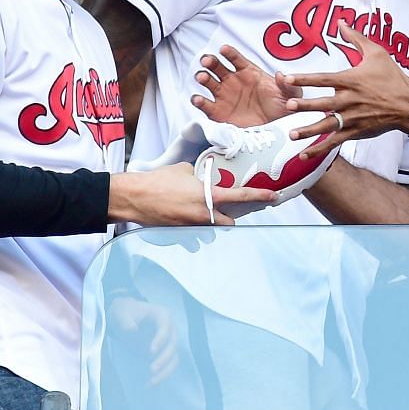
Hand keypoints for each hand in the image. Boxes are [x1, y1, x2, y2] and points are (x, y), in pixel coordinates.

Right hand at [109, 161, 275, 225]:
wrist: (135, 197)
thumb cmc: (157, 180)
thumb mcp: (183, 170)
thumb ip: (197, 175)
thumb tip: (200, 176)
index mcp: (208, 195)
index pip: (242, 197)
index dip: (260, 196)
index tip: (274, 196)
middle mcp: (203, 214)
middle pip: (229, 224)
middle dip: (228, 219)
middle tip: (222, 211)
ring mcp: (191, 227)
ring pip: (210, 233)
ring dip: (208, 227)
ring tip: (197, 216)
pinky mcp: (179, 235)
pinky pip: (192, 239)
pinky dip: (191, 235)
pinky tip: (182, 223)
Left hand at [114, 297, 181, 385]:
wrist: (125, 318)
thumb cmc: (124, 313)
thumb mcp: (121, 314)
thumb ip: (126, 322)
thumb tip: (133, 331)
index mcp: (162, 315)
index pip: (166, 327)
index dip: (161, 339)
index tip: (151, 351)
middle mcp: (170, 329)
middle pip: (173, 345)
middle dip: (164, 359)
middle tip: (152, 369)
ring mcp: (168, 342)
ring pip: (174, 357)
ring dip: (165, 370)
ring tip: (152, 381)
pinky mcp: (164, 353)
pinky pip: (168, 365)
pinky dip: (161, 375)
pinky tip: (150, 384)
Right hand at [191, 43, 297, 126]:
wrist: (276, 128)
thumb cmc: (282, 106)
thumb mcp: (290, 94)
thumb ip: (287, 84)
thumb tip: (282, 75)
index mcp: (248, 71)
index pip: (235, 58)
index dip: (229, 53)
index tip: (223, 49)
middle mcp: (232, 80)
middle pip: (216, 66)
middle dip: (210, 61)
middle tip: (208, 61)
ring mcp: (223, 96)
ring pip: (208, 82)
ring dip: (202, 77)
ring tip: (202, 77)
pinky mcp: (218, 112)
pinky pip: (205, 105)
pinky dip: (199, 101)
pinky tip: (199, 99)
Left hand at [278, 23, 408, 147]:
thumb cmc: (393, 78)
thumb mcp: (376, 53)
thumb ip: (356, 38)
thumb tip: (341, 23)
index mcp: (350, 80)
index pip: (323, 79)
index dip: (304, 79)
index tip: (287, 79)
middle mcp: (349, 100)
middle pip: (323, 103)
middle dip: (305, 105)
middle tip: (289, 106)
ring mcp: (352, 118)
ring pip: (327, 125)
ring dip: (308, 131)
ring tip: (291, 134)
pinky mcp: (355, 131)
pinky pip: (335, 142)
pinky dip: (320, 149)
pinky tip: (305, 154)